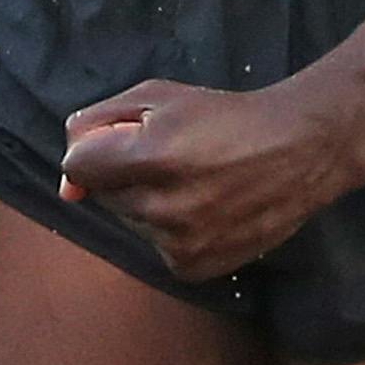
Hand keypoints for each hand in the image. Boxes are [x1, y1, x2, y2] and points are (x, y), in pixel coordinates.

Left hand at [57, 79, 364, 282]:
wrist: (298, 151)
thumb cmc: (224, 116)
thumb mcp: (159, 95)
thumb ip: (98, 124)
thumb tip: (66, 182)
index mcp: (150, 156)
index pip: (77, 167)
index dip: (97, 150)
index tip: (126, 141)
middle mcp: (162, 207)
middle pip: (103, 196)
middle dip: (124, 175)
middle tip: (171, 157)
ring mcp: (179, 244)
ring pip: (130, 223)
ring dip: (147, 203)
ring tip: (194, 182)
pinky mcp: (194, 269)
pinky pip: (156, 249)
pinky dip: (170, 231)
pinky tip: (204, 208)